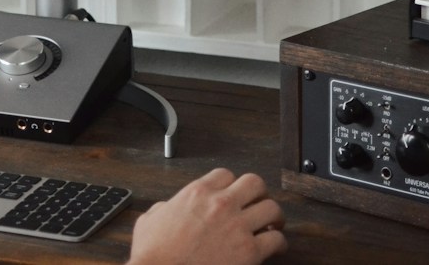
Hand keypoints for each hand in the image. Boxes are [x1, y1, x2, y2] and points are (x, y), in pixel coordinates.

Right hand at [127, 168, 287, 264]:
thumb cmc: (153, 255)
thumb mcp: (149, 220)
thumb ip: (164, 208)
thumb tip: (168, 209)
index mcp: (197, 193)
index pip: (225, 174)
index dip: (231, 184)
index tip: (233, 194)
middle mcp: (221, 204)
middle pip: (254, 183)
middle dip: (258, 194)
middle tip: (258, 204)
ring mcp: (237, 227)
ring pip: (272, 208)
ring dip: (274, 216)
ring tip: (272, 224)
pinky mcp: (249, 252)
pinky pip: (276, 240)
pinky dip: (278, 243)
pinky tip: (274, 247)